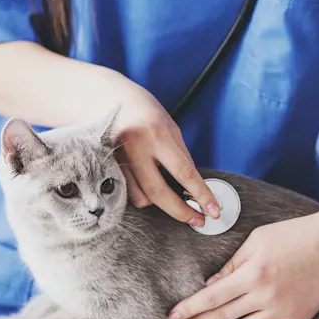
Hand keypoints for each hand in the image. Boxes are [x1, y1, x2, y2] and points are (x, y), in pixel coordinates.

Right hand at [105, 70, 219, 224]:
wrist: (105, 97)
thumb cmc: (143, 111)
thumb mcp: (169, 127)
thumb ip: (180, 156)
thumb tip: (194, 187)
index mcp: (156, 134)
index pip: (184, 172)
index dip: (201, 195)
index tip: (213, 211)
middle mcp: (135, 147)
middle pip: (158, 193)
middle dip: (181, 212)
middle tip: (197, 220)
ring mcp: (117, 159)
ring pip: (141, 197)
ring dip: (158, 201)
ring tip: (165, 191)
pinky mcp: (106, 168)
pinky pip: (128, 193)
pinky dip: (141, 194)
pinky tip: (146, 184)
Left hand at [168, 197, 318, 318]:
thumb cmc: (294, 234)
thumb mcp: (256, 240)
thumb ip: (231, 264)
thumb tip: (211, 285)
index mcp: (252, 274)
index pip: (212, 298)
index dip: (189, 308)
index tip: (173, 316)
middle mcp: (266, 296)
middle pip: (223, 316)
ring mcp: (283, 310)